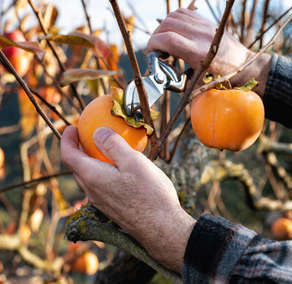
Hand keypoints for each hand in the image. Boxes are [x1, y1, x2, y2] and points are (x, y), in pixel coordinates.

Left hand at [61, 126, 194, 272]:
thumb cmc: (150, 193)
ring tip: (105, 152)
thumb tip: (97, 131)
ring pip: (89, 178)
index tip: (70, 127)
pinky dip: (103, 173)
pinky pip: (101, 186)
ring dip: (90, 163)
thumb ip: (113, 145)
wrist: (162, 228)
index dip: (66, 139)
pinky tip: (121, 171)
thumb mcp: (133, 162)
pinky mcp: (112, 209)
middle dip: (77, 150)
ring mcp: (101, 202)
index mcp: (92, 176)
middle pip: (77, 167)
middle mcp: (92, 191)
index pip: (68, 155)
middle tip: (87, 136)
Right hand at [146, 8, 270, 95]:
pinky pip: (184, 13)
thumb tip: (160, 77)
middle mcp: (201, 36)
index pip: (167, 39)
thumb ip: (180, 80)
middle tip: (157, 50)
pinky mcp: (207, 22)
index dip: (153, 44)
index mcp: (199, 53)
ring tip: (164, 41)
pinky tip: (174, 32)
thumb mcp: (201, 84)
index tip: (152, 53)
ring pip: (174, 16)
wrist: (246, 66)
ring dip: (163, 26)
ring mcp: (205, 26)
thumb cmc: (224, 81)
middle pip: (167, 25)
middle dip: (156, 36)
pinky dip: (173, 20)